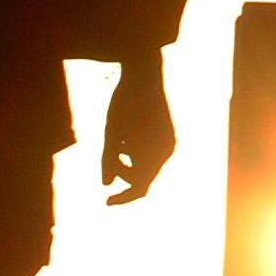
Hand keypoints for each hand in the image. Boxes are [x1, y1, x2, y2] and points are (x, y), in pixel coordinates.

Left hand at [101, 65, 175, 204]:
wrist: (144, 72)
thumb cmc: (124, 102)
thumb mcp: (111, 132)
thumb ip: (108, 160)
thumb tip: (106, 184)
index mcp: (156, 153)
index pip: (141, 187)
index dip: (123, 197)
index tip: (106, 202)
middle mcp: (168, 150)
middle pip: (141, 176)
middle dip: (122, 170)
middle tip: (107, 152)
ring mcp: (169, 142)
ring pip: (145, 164)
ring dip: (127, 158)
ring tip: (116, 138)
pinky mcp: (166, 134)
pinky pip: (150, 152)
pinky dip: (135, 149)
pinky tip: (127, 131)